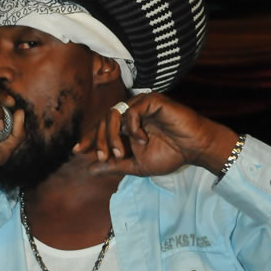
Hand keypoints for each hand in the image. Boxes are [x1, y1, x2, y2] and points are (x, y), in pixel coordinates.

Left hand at [73, 92, 237, 177]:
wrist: (194, 149)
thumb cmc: (170, 155)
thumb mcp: (136, 165)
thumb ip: (114, 165)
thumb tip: (89, 170)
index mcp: (127, 126)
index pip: (102, 128)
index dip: (88, 138)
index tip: (76, 150)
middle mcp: (132, 112)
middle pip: (104, 120)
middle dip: (98, 140)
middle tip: (102, 156)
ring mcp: (141, 105)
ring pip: (114, 113)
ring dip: (111, 135)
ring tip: (119, 152)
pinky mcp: (152, 100)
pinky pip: (132, 110)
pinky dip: (133, 127)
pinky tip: (143, 139)